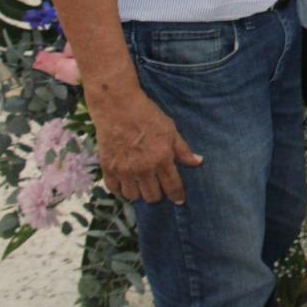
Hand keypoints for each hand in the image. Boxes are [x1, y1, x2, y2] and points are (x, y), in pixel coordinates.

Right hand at [90, 85, 202, 203]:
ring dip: (138, 193)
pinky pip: (114, 189)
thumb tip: (198, 162)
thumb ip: (182, 149)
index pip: (172, 186)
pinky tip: (125, 181)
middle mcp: (143, 168)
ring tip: (141, 184)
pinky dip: (120, 189)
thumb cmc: (147, 115)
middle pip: (152, 196)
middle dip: (157, 194)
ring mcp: (124, 170)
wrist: (118, 107)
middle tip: (158, 186)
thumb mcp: (170, 129)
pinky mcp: (108, 168)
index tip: (179, 199)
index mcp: (162, 158)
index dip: (177, 195)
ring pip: (133, 196)